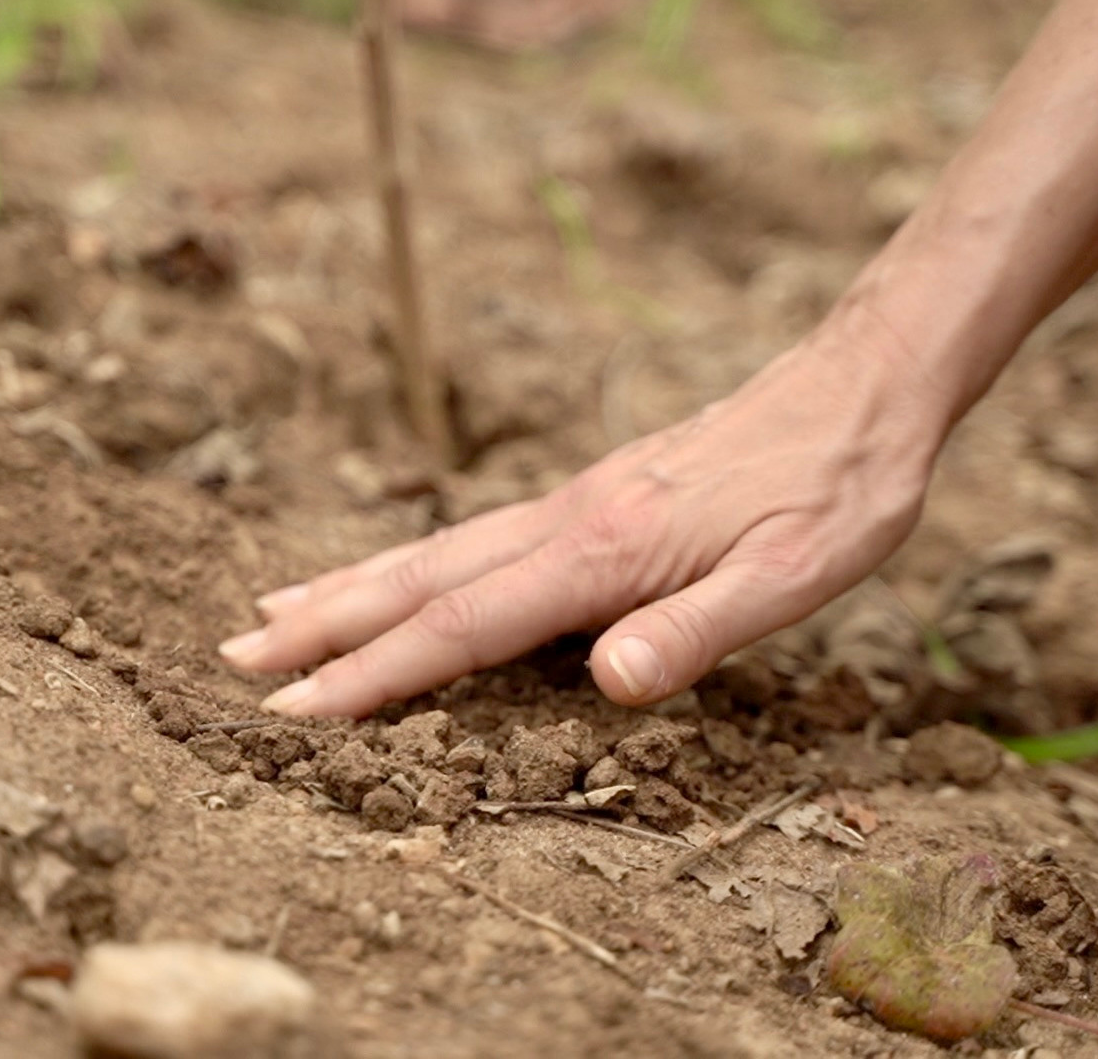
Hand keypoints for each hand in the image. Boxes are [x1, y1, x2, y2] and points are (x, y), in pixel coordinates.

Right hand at [219, 319, 949, 717]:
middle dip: (324, 624)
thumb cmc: (836, 489)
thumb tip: (606, 684)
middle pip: (420, 578)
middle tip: (235, 657)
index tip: (294, 711)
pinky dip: (409, 562)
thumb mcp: (796, 573)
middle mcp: (568, 521)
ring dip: (349, 586)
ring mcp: (572, 504)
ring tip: (275, 610)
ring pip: (435, 551)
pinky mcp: (590, 497)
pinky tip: (399, 575)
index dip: (375, 674)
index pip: (463, 625)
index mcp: (603, 553)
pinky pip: (472, 537)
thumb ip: (698, 630)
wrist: (862, 386)